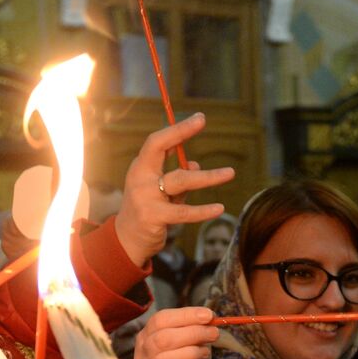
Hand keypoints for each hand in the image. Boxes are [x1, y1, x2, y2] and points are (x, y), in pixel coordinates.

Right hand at [114, 114, 234, 267]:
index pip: (156, 142)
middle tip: (203, 121)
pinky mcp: (154, 217)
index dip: (177, 129)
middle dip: (182, 133)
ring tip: (230, 173)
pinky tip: (219, 208)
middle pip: (162, 150)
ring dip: (208, 177)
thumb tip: (196, 166)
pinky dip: (203, 211)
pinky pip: (184, 212)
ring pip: (181, 180)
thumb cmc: (147, 209)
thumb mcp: (158, 189)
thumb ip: (176, 176)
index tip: (199, 118)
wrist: (128, 240)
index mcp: (141, 168)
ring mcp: (145, 197)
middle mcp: (140, 178)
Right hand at [133, 307, 216, 358]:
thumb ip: (197, 326)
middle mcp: (143, 354)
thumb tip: (209, 317)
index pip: (160, 320)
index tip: (209, 316)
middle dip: (193, 334)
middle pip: (162, 340)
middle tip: (214, 334)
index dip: (185, 316)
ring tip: (204, 353)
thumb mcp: (192, 338)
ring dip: (190, 354)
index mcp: (147, 334)